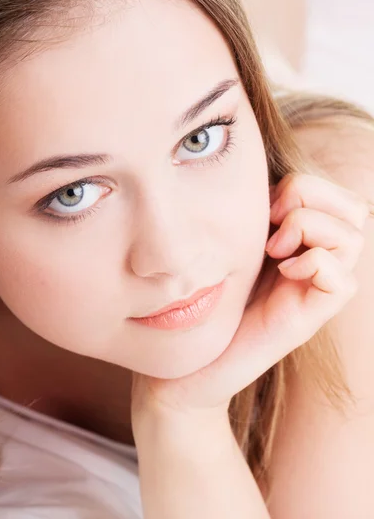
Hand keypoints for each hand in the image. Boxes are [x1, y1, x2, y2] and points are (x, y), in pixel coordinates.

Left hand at [131, 173, 370, 420]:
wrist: (190, 359)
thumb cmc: (207, 294)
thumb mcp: (233, 240)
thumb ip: (257, 212)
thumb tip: (269, 184)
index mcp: (302, 240)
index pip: (337, 193)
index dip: (304, 186)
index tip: (263, 206)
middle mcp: (318, 261)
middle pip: (354, 208)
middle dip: (310, 199)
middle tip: (272, 224)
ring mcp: (316, 290)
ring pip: (353, 236)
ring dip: (308, 229)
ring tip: (273, 250)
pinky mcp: (309, 318)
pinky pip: (343, 281)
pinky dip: (314, 263)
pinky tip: (283, 271)